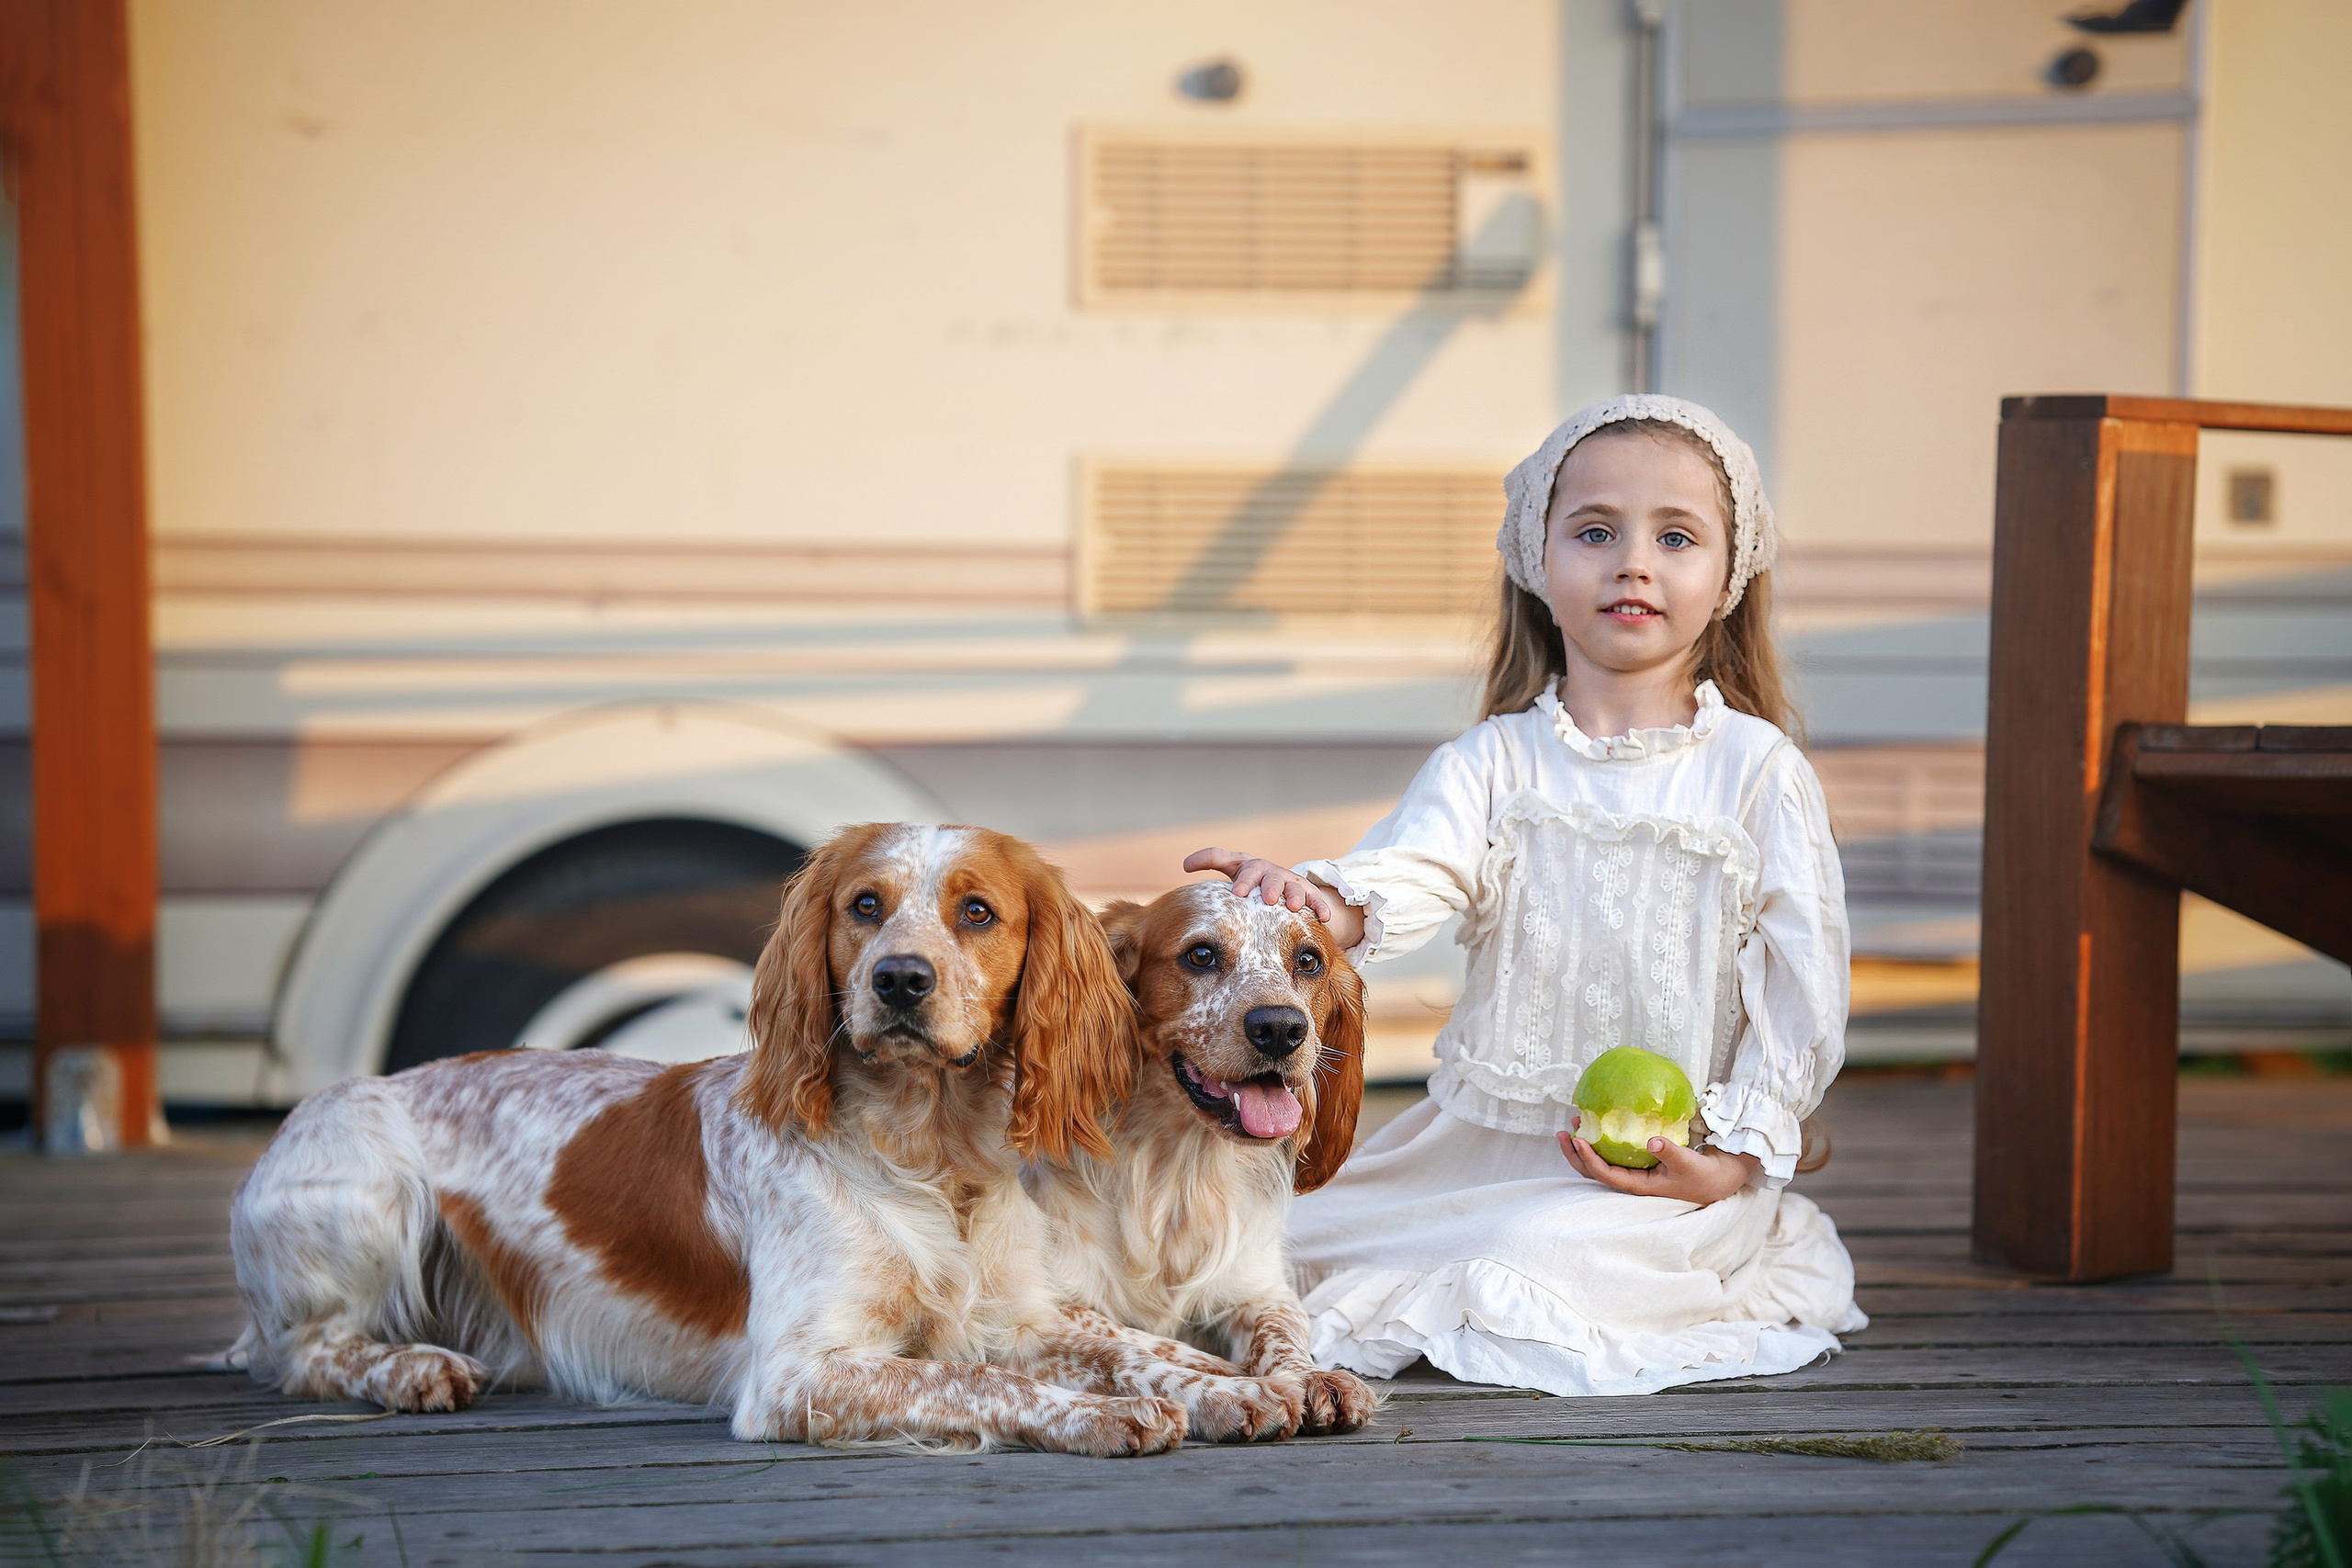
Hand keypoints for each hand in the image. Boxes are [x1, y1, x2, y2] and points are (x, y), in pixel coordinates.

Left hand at [1182, 848, 1365, 949]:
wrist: (1280, 883)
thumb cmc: (1250, 877)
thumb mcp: (1233, 866)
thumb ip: (1210, 860)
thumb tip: (1184, 864)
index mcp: (1252, 867)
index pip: (1245, 869)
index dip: (1244, 881)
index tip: (1238, 893)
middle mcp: (1272, 873)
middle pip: (1272, 878)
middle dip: (1270, 887)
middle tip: (1268, 899)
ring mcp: (1291, 883)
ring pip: (1295, 888)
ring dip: (1295, 896)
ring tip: (1293, 907)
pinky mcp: (1308, 894)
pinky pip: (1316, 900)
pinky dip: (1320, 908)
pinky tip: (1323, 918)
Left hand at [1557, 1114, 1759, 1204]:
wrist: (1719, 1179)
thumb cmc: (1704, 1175)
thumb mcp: (1689, 1163)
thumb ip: (1671, 1152)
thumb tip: (1651, 1141)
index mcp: (1639, 1186)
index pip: (1606, 1174)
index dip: (1589, 1159)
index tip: (1577, 1139)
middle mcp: (1632, 1181)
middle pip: (1595, 1171)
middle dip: (1576, 1153)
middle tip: (1563, 1131)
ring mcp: (1634, 1173)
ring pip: (1601, 1163)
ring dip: (1585, 1146)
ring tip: (1575, 1124)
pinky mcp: (1640, 1164)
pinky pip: (1613, 1154)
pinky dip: (1601, 1142)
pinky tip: (1597, 1126)